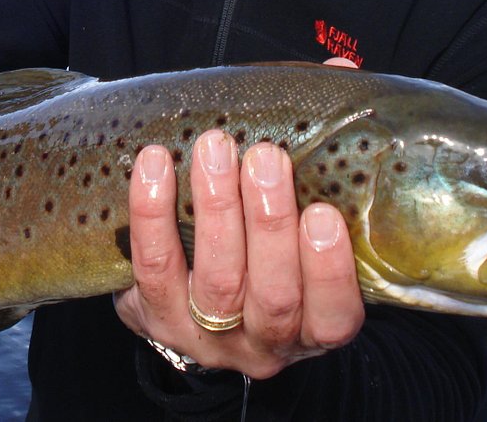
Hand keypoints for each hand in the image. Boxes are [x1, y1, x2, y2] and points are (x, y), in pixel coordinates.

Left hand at [113, 129, 363, 379]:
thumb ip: (309, 216)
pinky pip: (154, 264)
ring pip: (216, 278)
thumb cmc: (262, 261)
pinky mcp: (155, 317)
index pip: (333, 316)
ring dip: (218, 208)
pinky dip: (153, 212)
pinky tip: (157, 162)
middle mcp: (263, 343)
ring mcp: (206, 336)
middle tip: (266, 157)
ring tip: (215, 151)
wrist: (192, 311)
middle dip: (270, 221)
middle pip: (273, 295)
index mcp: (311, 329)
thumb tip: (317, 144)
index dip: (329, 270)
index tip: (323, 214)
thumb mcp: (298, 253)